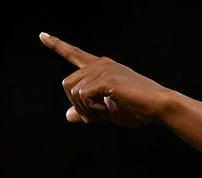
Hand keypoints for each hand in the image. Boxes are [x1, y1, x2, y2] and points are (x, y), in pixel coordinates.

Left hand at [39, 32, 172, 126]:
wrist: (159, 107)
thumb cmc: (139, 110)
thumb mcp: (109, 112)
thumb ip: (88, 111)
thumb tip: (68, 116)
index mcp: (102, 67)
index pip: (74, 53)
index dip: (57, 45)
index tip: (42, 36)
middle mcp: (100, 63)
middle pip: (66, 84)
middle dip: (77, 105)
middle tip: (94, 116)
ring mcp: (102, 69)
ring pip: (72, 91)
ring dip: (85, 108)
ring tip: (106, 111)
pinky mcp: (105, 78)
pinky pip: (82, 96)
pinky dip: (90, 108)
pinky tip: (108, 108)